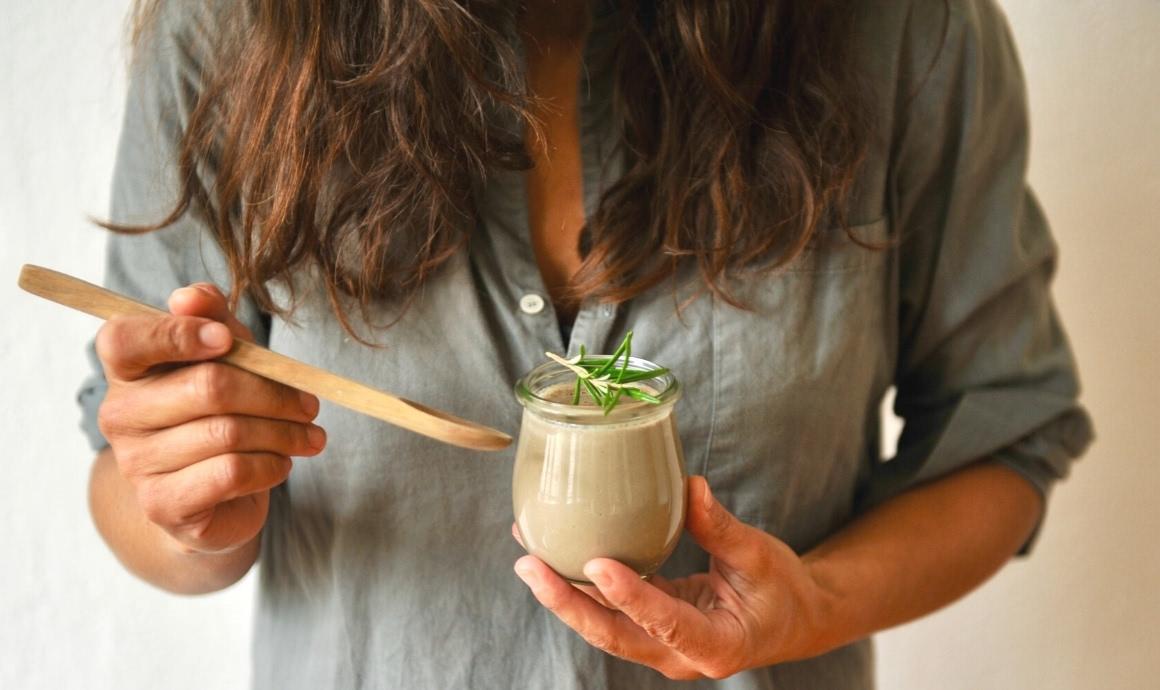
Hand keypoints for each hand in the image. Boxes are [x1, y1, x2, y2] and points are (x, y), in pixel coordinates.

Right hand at [95, 284, 325, 554]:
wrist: (215, 496)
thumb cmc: (221, 411)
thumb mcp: (225, 356)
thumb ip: (213, 318)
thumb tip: (191, 296)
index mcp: (127, 370)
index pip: (125, 340)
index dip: (177, 334)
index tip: (227, 340)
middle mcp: (119, 415)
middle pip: (207, 387)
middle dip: (273, 393)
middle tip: (310, 404)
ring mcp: (136, 463)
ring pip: (228, 433)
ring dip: (283, 433)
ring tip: (308, 436)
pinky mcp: (163, 504)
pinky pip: (231, 473)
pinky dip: (270, 466)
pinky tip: (282, 463)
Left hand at [513, 476, 830, 679]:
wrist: (793, 620)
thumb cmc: (782, 591)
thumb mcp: (760, 556)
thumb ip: (721, 527)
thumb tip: (690, 487)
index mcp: (715, 645)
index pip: (665, 622)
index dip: (630, 596)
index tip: (596, 565)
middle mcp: (679, 656)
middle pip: (614, 635)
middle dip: (568, 602)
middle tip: (530, 566)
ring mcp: (659, 648)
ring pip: (602, 627)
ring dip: (563, 594)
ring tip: (527, 555)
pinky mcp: (648, 630)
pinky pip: (608, 613)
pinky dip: (579, 587)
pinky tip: (551, 556)